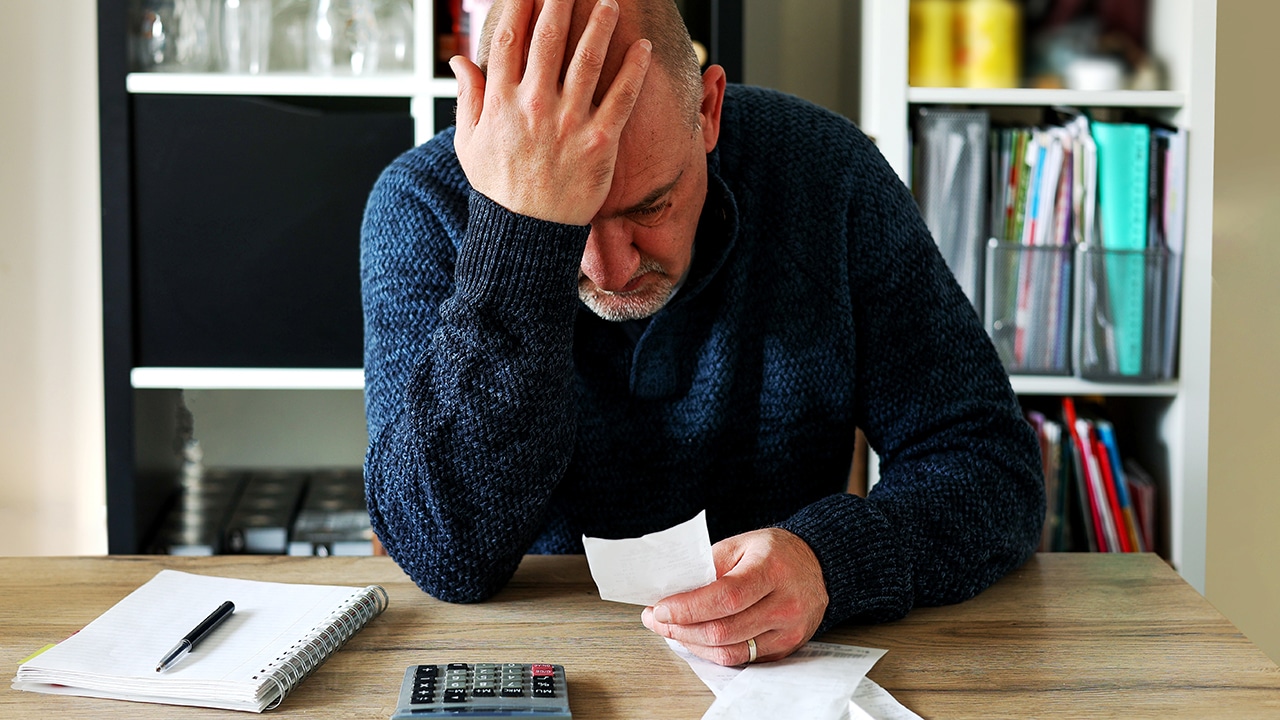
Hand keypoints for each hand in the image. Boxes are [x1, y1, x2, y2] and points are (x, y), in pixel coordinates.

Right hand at [449, 0, 652, 225]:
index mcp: (500, 101)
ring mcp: (568, 123)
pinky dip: (633, 70)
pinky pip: (620, 98)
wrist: (526, 234)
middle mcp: (534, 105)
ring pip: (587, 59)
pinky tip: (641, 48)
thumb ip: (467, 97)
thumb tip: (459, 60)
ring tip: (609, 2)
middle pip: (549, 37)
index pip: (510, 38)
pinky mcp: (599, 142)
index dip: (520, 4)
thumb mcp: (468, 143)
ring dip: (599, 24)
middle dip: (561, 0)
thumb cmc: (499, 189)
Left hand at [641, 528, 828, 665]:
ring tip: (673, 628)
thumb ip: (708, 567)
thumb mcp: (741, 544)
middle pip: (724, 630)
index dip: (688, 608)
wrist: (817, 565)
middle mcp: (785, 603)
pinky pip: (743, 659)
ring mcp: (789, 629)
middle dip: (681, 628)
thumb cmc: (775, 552)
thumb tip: (673, 592)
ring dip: (693, 643)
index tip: (661, 608)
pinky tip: (697, 638)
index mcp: (772, 569)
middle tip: (658, 619)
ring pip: (731, 651)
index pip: (725, 597)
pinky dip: (713, 651)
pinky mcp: (787, 647)